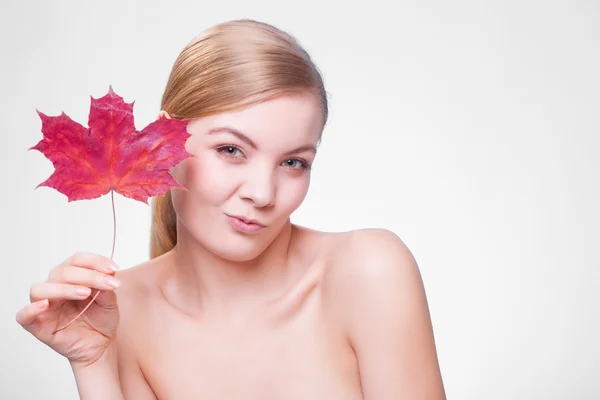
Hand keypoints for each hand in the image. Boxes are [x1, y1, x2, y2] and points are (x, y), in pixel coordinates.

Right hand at [16, 252, 120, 367]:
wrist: (100, 345)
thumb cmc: (101, 320)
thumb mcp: (109, 301)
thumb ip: (105, 286)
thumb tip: (107, 272)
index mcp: (72, 277)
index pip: (77, 260)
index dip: (95, 261)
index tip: (113, 268)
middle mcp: (55, 287)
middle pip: (62, 272)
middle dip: (88, 275)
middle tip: (107, 284)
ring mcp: (45, 306)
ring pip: (41, 289)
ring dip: (64, 288)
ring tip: (86, 293)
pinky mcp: (37, 325)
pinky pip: (24, 315)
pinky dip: (31, 309)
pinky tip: (45, 305)